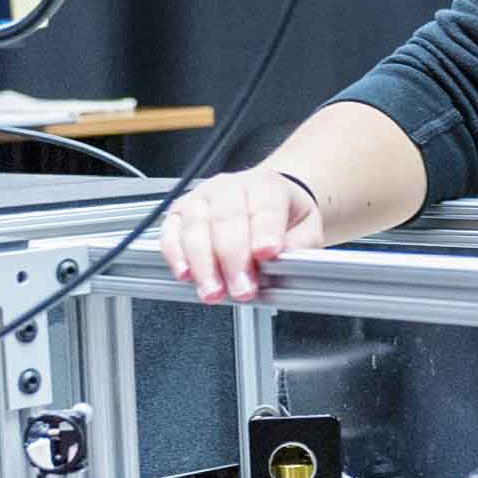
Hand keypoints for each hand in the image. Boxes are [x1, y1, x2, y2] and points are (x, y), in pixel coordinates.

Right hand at [159, 168, 324, 302]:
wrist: (267, 202)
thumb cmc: (285, 216)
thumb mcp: (307, 229)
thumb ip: (298, 246)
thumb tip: (284, 260)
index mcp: (266, 186)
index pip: (264, 208)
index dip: (264, 232)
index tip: (267, 255)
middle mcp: (230, 187)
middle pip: (226, 219)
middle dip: (233, 258)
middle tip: (242, 289)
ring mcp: (201, 198)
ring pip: (195, 226)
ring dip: (202, 263)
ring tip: (213, 291)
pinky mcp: (180, 214)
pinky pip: (170, 233)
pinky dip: (174, 254)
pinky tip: (184, 273)